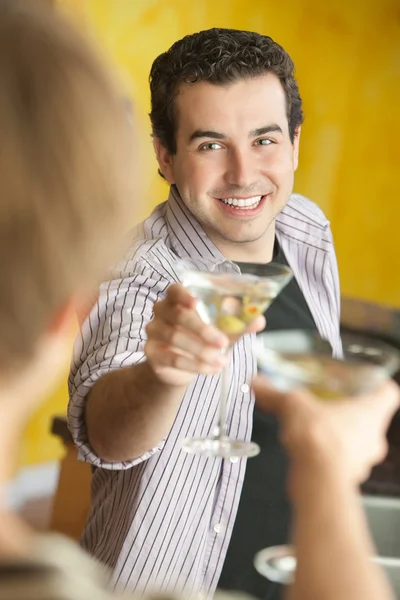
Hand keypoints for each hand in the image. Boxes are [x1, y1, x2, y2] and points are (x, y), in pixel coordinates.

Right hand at [145, 283, 264, 386]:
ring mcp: (154, 332)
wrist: (180, 366)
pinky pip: (172, 358)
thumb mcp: (220, 329)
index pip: (175, 290)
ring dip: (201, 350)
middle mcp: (162, 311)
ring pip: (174, 337)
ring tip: (221, 360)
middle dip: (202, 329)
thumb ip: (237, 323)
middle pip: (178, 315)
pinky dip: (194, 365)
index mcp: (177, 299)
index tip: (196, 302)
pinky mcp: (152, 353)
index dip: (184, 295)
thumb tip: (259, 320)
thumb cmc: (201, 339)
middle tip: (223, 342)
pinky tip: (211, 369)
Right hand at [253, 377, 399, 487]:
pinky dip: (325, 455)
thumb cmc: (320, 440)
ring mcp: (363, 460)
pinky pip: (339, 461)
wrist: (317, 480)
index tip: (362, 381)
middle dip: (348, 411)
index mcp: (373, 411)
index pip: (388, 392)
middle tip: (328, 404)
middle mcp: (374, 436)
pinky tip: (306, 450)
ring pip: (355, 441)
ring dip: (337, 435)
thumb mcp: (293, 404)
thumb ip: (274, 393)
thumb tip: (258, 383)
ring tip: (313, 427)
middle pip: (369, 418)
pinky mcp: (347, 478)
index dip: (375, 384)